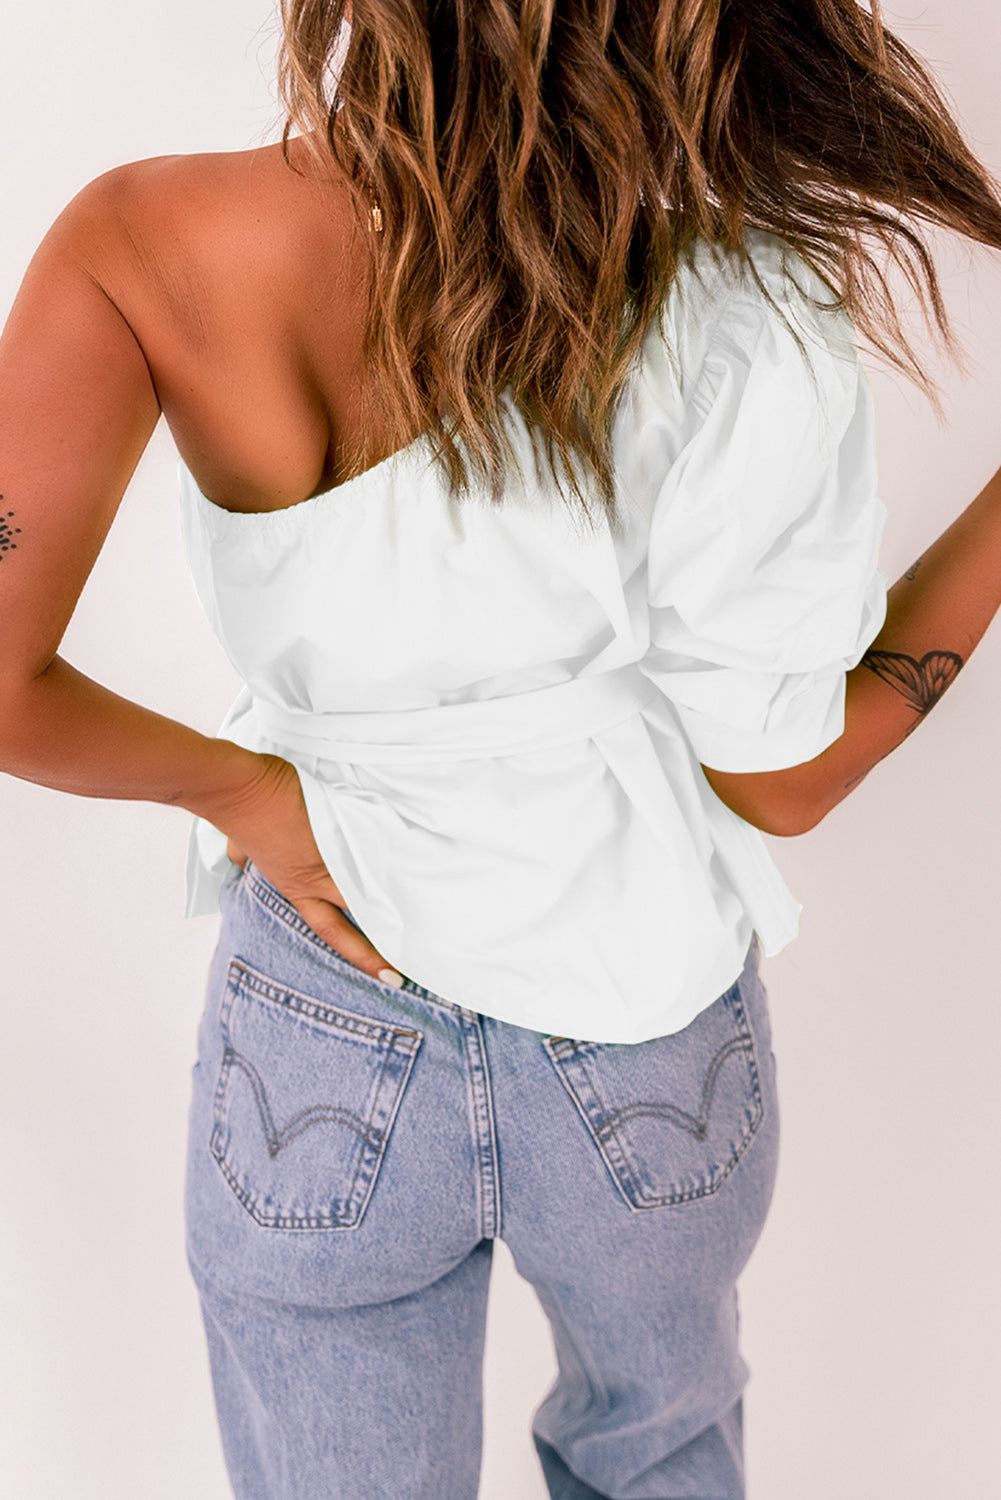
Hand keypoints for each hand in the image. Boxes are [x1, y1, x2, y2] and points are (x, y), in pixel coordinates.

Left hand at [220, 753, 404, 988]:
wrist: (238, 789)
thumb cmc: (237, 819)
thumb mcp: (241, 852)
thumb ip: (245, 860)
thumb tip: (238, 859)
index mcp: (298, 888)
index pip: (334, 931)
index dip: (363, 955)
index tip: (390, 976)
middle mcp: (318, 879)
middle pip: (363, 909)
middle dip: (393, 930)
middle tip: (426, 947)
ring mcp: (332, 853)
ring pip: (373, 878)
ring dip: (400, 886)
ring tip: (438, 898)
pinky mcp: (341, 824)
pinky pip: (374, 840)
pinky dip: (395, 845)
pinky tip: (423, 853)